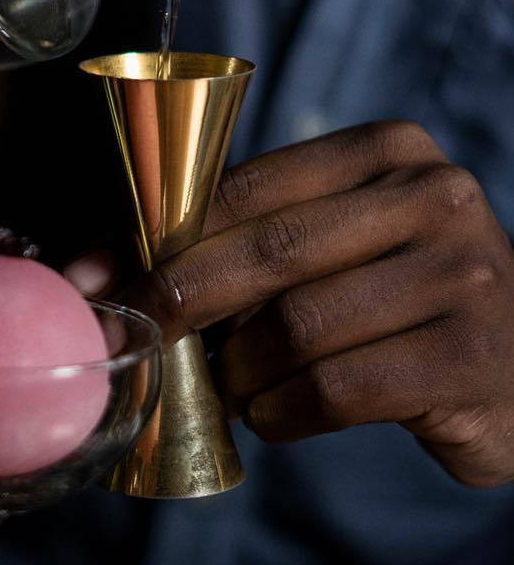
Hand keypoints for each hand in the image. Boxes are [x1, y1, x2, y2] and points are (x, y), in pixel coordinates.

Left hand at [68, 121, 513, 487]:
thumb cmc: (391, 300)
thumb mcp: (328, 245)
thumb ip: (230, 242)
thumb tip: (94, 268)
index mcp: (388, 151)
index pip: (246, 188)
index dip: (162, 240)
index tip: (104, 282)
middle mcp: (437, 198)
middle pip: (268, 253)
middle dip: (182, 303)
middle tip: (140, 339)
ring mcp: (465, 276)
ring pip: (296, 329)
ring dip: (240, 372)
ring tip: (234, 385)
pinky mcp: (470, 359)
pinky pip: (335, 390)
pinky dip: (282, 412)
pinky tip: (277, 414)